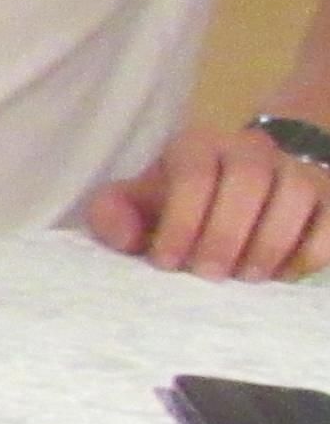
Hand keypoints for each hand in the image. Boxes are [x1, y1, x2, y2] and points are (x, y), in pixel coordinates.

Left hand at [83, 124, 329, 282]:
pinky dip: (310, 251)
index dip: (180, 220)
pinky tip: (283, 275)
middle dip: (224, 233)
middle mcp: (251, 149)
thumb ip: (114, 214)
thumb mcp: (140, 202)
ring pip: (295, 194)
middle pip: (247, 180)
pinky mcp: (329, 196)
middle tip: (208, 274)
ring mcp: (296, 169)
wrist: (244, 182)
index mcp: (198, 146)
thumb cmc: (182, 202)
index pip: (193, 173)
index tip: (166, 263)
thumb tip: (125, 238)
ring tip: (246, 277)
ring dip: (270, 242)